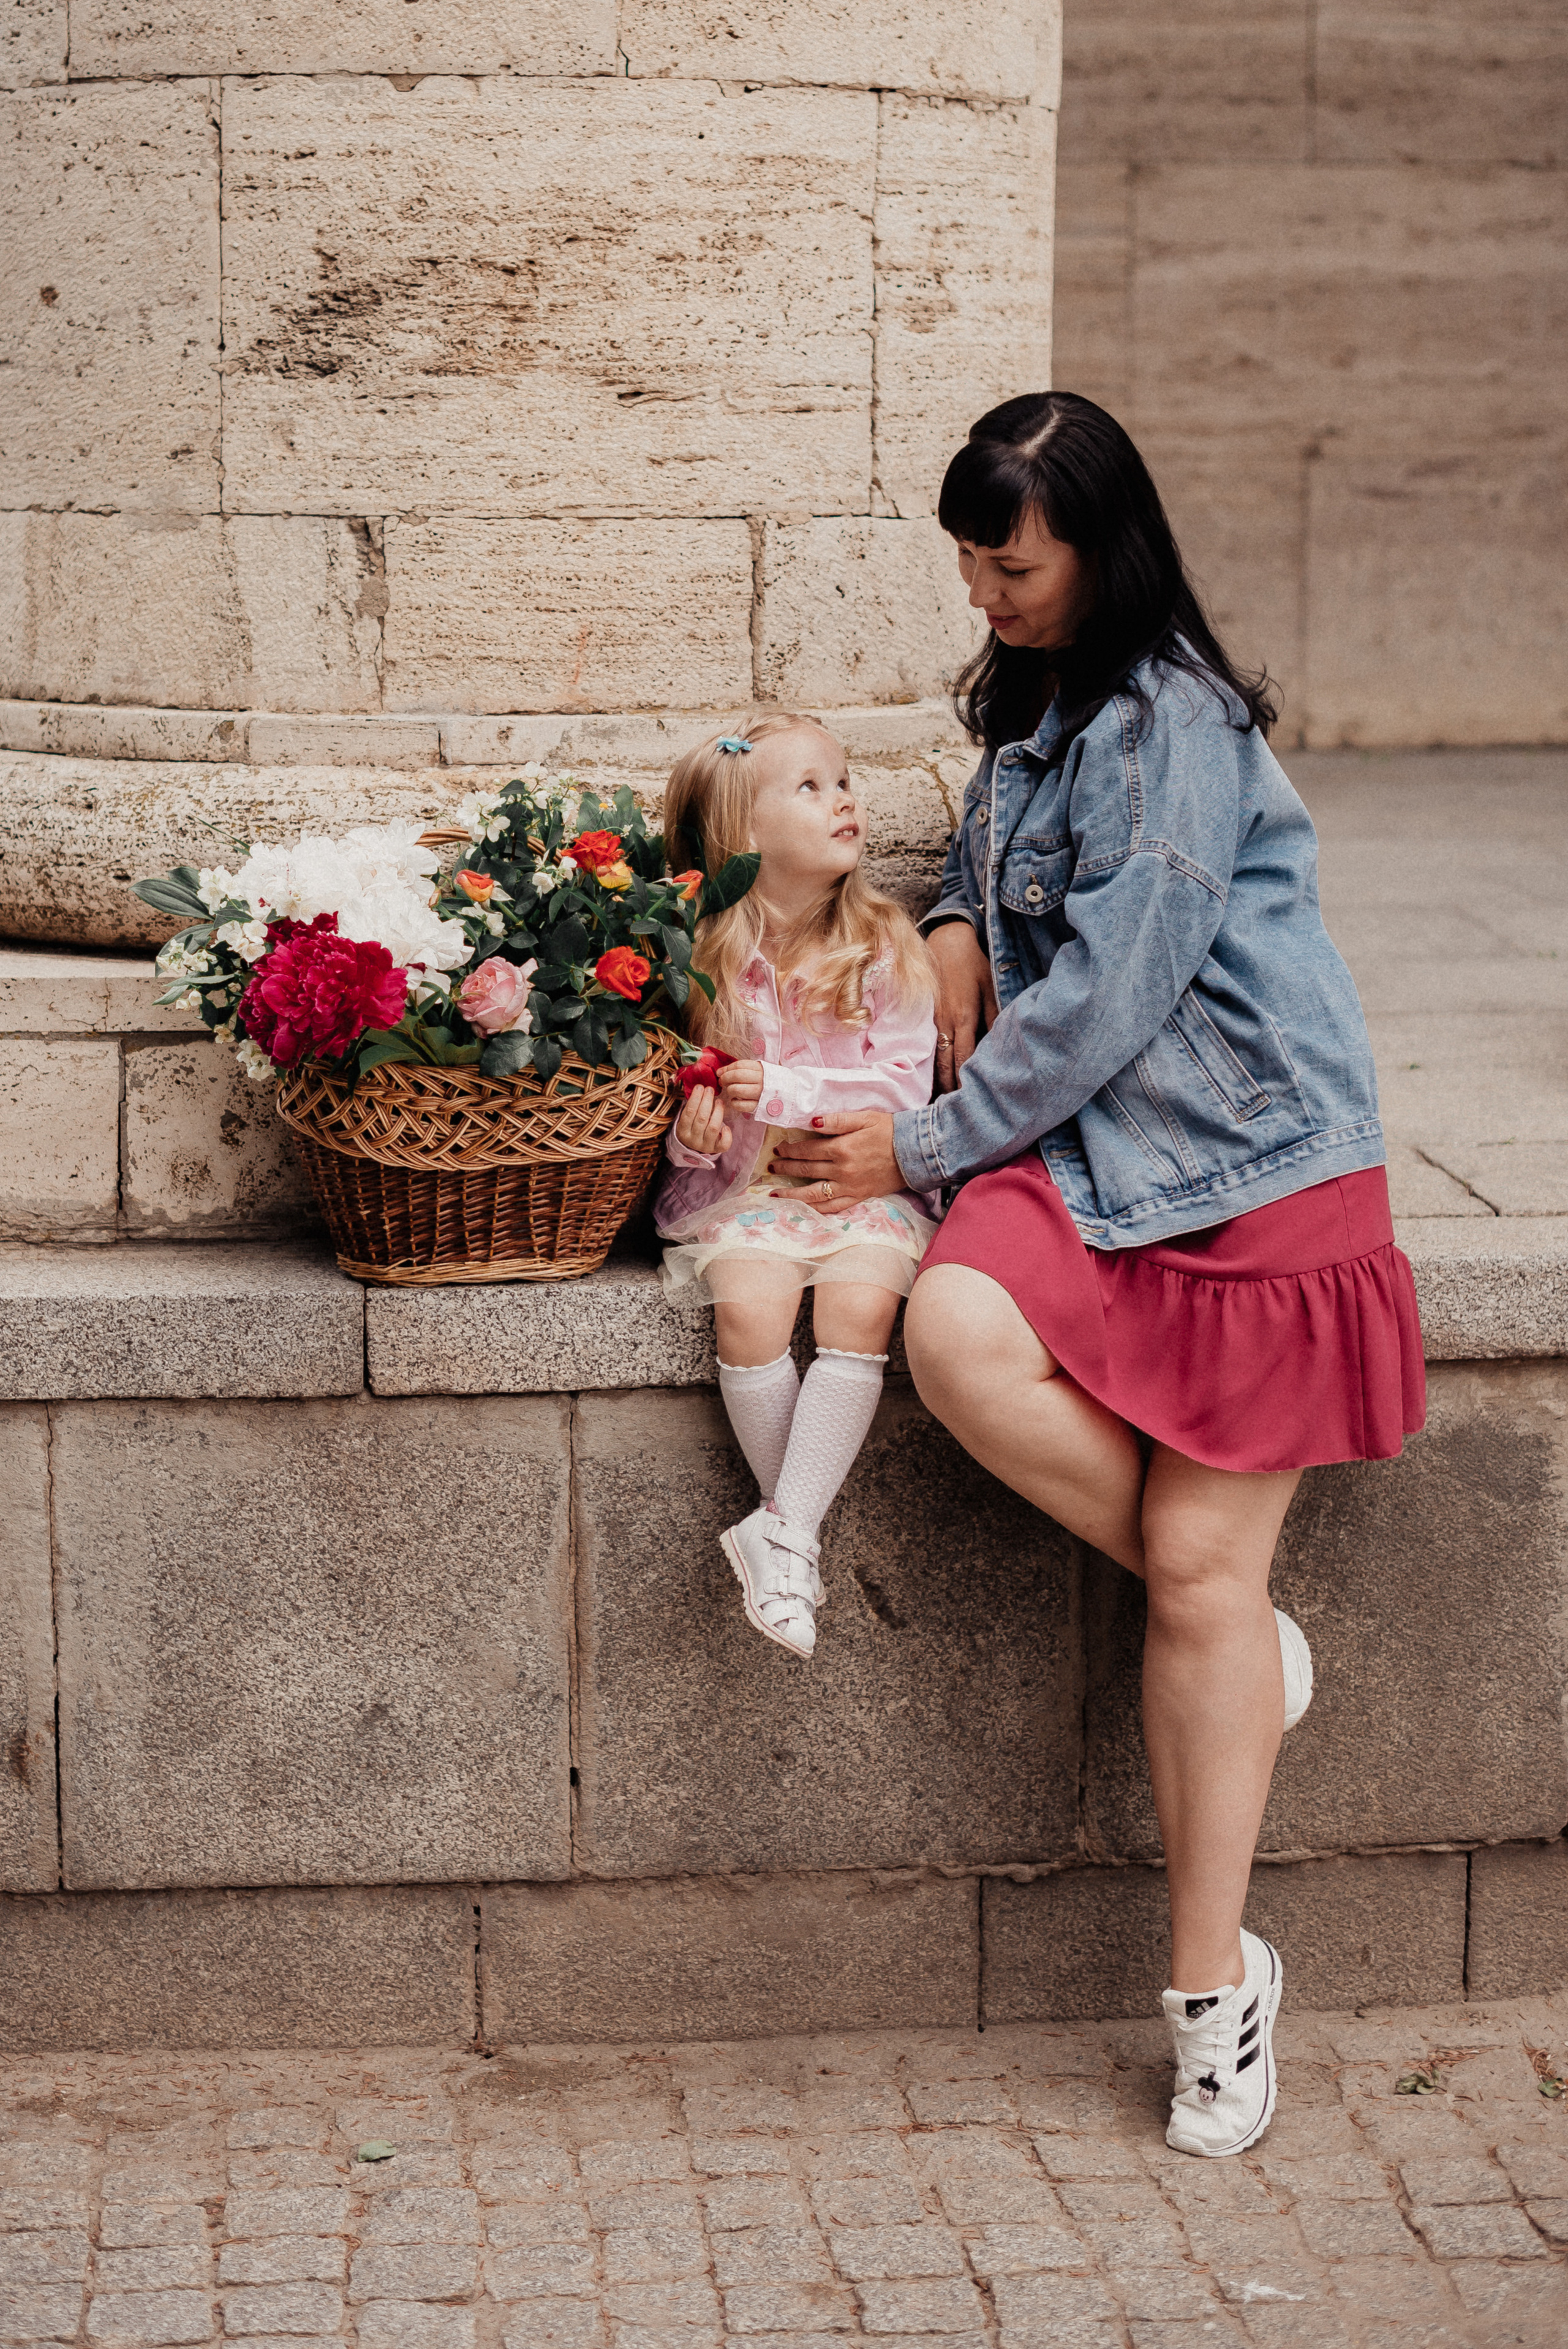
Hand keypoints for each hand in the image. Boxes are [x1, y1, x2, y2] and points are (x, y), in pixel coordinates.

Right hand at [674, 1084, 730, 1156]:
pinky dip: (727, 1134)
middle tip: (710, 1089)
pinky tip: (726, 1126)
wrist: (695, 1147)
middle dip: (707, 1101)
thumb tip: (699, 1087)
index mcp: (682, 1131)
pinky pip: (723, 1144)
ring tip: (719, 1101)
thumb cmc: (692, 1127)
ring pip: (713, 1127)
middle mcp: (693, 1140)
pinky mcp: (716, 1149)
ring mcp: (705, 1145)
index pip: (689, 1112)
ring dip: (718, 1111)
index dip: (695, 1098)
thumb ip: (691, 1106)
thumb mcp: (687, 1119)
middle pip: (701, 1118)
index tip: (700, 1086)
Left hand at [718, 1058, 763, 1117]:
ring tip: (732, 1090)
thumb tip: (720, 1072)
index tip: (720, 1073)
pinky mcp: (759, 1107)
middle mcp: (761, 1080)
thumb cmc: (769, 1082)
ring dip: (730, 1090)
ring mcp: (760, 1094)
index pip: (739, 1065)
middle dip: (725, 1078)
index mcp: (761, 1069)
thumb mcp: (759, 1071)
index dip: (726, 1069)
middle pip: (737, 1076)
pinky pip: (740, 1105)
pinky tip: (736, 1100)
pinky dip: (734, 1103)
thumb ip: (741, 1069)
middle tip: (723, 1081)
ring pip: (736, 1090)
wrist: (789, 1094)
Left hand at [767, 1111, 903, 1208]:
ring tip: (775, 1194)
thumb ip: (837, 1120)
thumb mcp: (865, 1117)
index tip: (778, 1149)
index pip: (807, 1149)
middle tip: (772, 1168)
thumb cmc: (890, 1131)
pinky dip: (815, 1210)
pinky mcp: (858, 1197)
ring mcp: (849, 1187)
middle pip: (806, 1170)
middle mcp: (842, 1170)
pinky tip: (802, 1209)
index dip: (790, 1149)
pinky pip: (832, 1208)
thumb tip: (812, 1121)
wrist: (916, 1152)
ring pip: (813, 1194)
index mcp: (842, 1148)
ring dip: (792, 1194)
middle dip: (785, 1168)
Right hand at [928, 920, 997, 1092]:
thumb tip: (1002, 1043)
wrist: (946, 939)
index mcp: (964, 1017)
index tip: (968, 1101)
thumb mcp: (991, 987)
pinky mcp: (922, 1015)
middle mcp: (945, 1022)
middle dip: (948, 1088)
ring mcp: (930, 1019)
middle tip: (952, 1111)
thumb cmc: (973, 963)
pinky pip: (925, 1045)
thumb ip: (995, 1016)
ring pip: (932, 1058)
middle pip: (944, 1064)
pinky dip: (927, 1063)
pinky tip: (927, 1078)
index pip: (963, 1058)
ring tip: (938, 1102)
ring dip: (935, 1080)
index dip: (964, 1081)